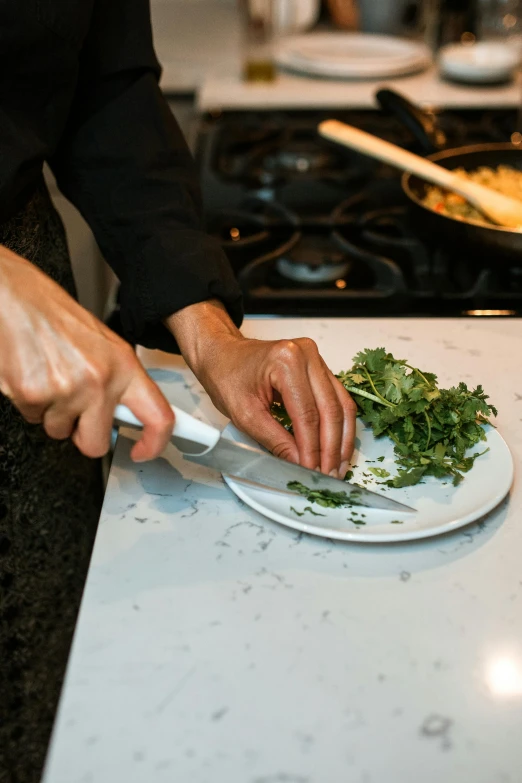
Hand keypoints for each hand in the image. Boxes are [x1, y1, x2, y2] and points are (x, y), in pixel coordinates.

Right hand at [0, 245, 173, 460]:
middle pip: (95, 444)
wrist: (13, 297)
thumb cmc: (55, 315)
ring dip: (53, 413)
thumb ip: (118, 381)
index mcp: (124, 366)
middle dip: (83, 435)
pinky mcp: (32, 395)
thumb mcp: (103, 344)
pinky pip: (33, 418)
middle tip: (76, 414)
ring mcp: (65, 391)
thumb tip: (127, 413)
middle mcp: (99, 381)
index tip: (143, 450)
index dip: (154, 443)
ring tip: (49, 377)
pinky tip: (32, 374)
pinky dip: (30, 403)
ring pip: (59, 431)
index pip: (158, 416)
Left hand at [166, 301, 355, 476]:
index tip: (312, 472)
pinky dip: (340, 425)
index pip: (307, 414)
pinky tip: (338, 447)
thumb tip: (299, 464)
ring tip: (338, 467)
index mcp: (286, 361)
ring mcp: (317, 359)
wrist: (223, 354)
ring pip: (341, 404)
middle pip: (330, 409)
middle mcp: (307, 355)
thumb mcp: (244, 414)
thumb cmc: (227, 376)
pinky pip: (338, 399)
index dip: (312, 449)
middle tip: (329, 475)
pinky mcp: (320, 367)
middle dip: (331, 448)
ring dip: (342, 439)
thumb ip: (275, 440)